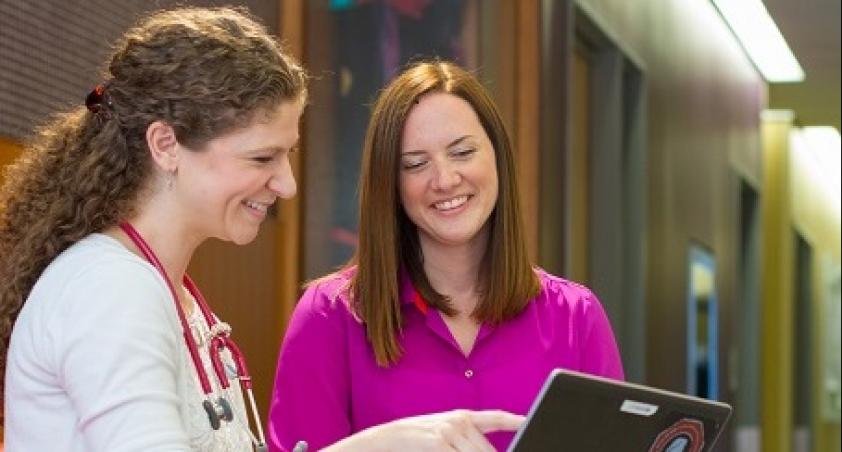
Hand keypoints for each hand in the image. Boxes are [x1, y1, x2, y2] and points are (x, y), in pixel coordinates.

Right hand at [325, 409, 523, 451]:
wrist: (386, 439)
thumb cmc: (416, 440)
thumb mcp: (442, 433)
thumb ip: (465, 440)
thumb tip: (484, 450)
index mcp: (461, 417)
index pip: (494, 418)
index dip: (514, 420)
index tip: (528, 421)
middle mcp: (458, 421)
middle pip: (487, 451)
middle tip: (494, 451)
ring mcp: (449, 432)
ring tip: (447, 449)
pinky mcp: (439, 444)